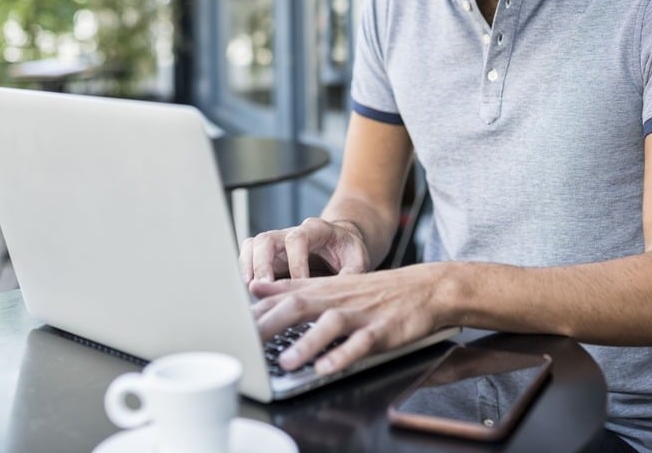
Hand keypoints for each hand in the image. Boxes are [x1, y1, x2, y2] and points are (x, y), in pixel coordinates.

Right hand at [239, 217, 370, 282]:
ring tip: (253, 291)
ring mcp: (278, 243)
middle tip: (265, 287)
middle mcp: (292, 233)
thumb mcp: (358, 261)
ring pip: (254, 245)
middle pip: (268, 239)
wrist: (342, 244)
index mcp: (317, 229)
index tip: (300, 285)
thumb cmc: (349, 252)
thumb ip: (350, 275)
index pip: (298, 238)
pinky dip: (245, 270)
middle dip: (263, 264)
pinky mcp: (269, 255)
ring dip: (250, 268)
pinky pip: (249, 254)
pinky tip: (251, 289)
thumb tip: (337, 296)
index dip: (295, 262)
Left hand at [249, 263, 447, 374]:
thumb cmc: (374, 291)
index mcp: (323, 289)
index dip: (256, 310)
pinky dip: (344, 354)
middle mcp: (337, 298)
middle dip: (270, 324)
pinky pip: (362, 343)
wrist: (423, 287)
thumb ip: (293, 286)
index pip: (283, 296)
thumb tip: (256, 288)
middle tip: (245, 342)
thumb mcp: (331, 284)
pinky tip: (328, 367)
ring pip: (330, 324)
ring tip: (286, 362)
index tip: (229, 324)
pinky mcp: (382, 330)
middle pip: (300, 305)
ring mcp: (360, 313)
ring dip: (307, 343)